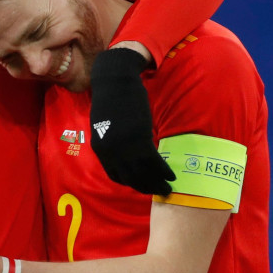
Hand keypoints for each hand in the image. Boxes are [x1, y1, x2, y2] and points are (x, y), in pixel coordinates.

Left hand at [89, 47, 175, 195]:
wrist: (115, 80)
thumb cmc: (111, 99)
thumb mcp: (105, 126)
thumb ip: (112, 142)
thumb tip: (124, 153)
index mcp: (100, 149)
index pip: (116, 175)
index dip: (130, 183)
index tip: (141, 185)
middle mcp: (111, 152)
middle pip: (131, 178)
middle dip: (146, 187)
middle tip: (159, 192)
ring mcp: (125, 147)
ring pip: (144, 173)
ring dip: (158, 183)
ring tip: (168, 187)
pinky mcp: (139, 138)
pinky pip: (154, 162)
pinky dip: (164, 170)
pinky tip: (172, 174)